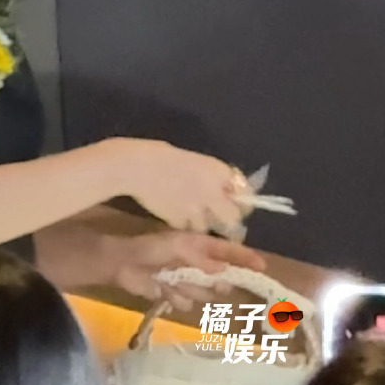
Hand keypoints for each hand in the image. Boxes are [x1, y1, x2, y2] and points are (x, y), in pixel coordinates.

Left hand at [112, 228, 266, 311]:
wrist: (121, 265)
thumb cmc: (150, 249)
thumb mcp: (176, 248)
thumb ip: (201, 259)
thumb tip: (224, 270)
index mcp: (200, 245)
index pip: (229, 251)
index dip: (245, 258)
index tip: (262, 267)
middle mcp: (197, 263)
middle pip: (220, 278)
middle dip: (214, 282)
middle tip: (199, 278)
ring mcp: (187, 280)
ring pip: (204, 293)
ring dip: (190, 289)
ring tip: (171, 279)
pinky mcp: (175, 294)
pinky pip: (186, 303)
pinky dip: (176, 297)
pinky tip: (162, 289)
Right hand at [118, 139, 246, 235]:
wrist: (138, 167)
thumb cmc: (163, 156)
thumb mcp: (197, 162)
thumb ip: (214, 178)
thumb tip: (228, 189)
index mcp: (219, 172)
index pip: (245, 192)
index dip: (242, 201)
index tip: (238, 204)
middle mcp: (214, 193)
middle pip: (233, 218)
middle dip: (229, 220)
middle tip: (221, 220)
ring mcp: (197, 211)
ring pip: (209, 226)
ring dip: (203, 223)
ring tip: (191, 215)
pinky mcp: (180, 222)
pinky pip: (187, 228)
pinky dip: (183, 225)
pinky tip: (174, 215)